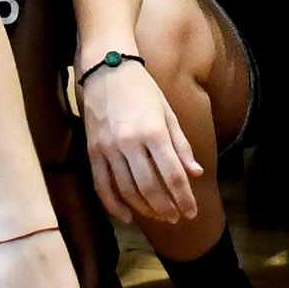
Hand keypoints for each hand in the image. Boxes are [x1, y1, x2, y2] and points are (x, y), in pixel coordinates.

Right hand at [81, 57, 201, 225]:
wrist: (107, 70)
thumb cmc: (144, 90)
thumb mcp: (168, 113)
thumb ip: (181, 146)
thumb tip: (195, 174)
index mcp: (154, 131)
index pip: (173, 175)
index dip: (184, 198)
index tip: (192, 212)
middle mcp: (130, 142)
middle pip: (150, 187)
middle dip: (166, 207)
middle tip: (177, 217)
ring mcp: (108, 148)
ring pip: (127, 190)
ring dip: (145, 209)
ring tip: (159, 216)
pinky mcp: (93, 151)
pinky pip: (102, 185)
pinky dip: (114, 204)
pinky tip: (127, 216)